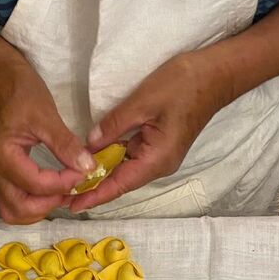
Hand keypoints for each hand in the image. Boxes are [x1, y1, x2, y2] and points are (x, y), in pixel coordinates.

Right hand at [0, 54, 95, 222]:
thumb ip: (65, 144)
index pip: (35, 185)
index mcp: (3, 156)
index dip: (62, 184)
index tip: (83, 172)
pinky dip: (33, 204)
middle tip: (70, 188)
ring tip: (60, 193)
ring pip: (13, 211)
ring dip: (38, 209)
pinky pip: (14, 202)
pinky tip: (50, 191)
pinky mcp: (3, 175)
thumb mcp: (46, 114)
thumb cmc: (20, 92)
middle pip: (18, 209)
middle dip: (47, 205)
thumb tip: (87, 167)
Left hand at [68, 49, 234, 213]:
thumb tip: (90, 145)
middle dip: (92, 189)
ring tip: (72, 181)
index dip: (93, 195)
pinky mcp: (159, 147)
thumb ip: (115, 125)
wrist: (216, 74)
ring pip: (124, 171)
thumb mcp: (143, 101)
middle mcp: (158, 165)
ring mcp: (160, 157)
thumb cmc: (184, 84)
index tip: (71, 205)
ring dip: (100, 175)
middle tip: (62, 194)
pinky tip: (93, 161)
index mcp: (156, 160)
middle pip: (120, 183)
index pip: (118, 185)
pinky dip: (112, 161)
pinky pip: (131, 158)